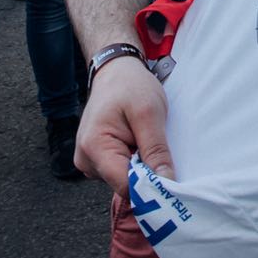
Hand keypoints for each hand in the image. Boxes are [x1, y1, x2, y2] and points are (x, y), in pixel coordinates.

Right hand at [76, 54, 174, 187]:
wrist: (116, 71)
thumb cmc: (130, 86)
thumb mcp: (150, 114)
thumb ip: (156, 150)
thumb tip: (166, 183)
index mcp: (94, 148)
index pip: (125, 186)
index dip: (150, 186)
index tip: (172, 179)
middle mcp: (85, 160)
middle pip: (124, 185)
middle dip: (145, 173)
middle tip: (158, 148)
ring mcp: (88, 161)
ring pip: (123, 180)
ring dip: (140, 166)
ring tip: (143, 139)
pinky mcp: (96, 159)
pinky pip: (120, 171)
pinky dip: (134, 161)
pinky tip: (136, 142)